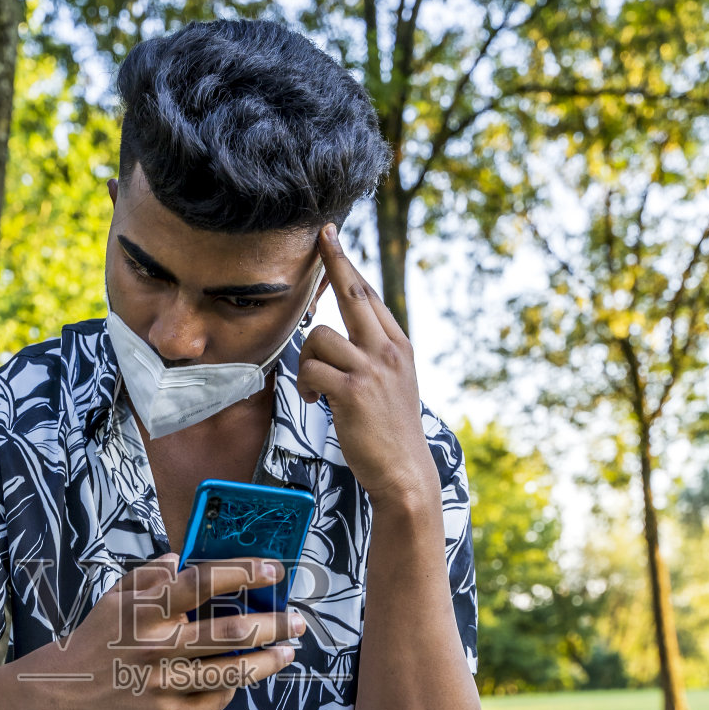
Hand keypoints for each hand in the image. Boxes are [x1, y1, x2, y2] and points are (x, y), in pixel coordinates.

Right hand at [47, 554, 304, 709]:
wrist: (66, 689)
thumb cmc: (99, 635)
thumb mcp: (118, 595)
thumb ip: (152, 574)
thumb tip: (184, 558)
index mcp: (148, 610)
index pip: (203, 584)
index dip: (244, 574)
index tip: (274, 571)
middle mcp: (159, 646)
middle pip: (231, 632)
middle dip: (274, 624)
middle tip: (298, 619)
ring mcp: (164, 683)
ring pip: (231, 673)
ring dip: (268, 660)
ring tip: (288, 650)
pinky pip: (215, 700)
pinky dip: (234, 688)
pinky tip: (246, 677)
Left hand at [298, 225, 438, 508]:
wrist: (404, 473)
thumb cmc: (391, 433)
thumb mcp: (394, 385)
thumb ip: (376, 357)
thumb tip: (345, 338)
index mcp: (399, 346)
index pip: (369, 295)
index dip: (347, 265)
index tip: (333, 238)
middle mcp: (389, 350)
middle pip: (353, 292)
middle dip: (333, 261)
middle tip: (321, 236)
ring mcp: (371, 369)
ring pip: (319, 335)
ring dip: (306, 361)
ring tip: (314, 388)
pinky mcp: (352, 391)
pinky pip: (310, 369)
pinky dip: (304, 384)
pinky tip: (313, 400)